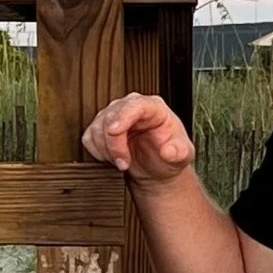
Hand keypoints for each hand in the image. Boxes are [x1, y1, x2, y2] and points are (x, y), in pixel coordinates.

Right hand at [81, 92, 195, 186]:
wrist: (158, 167)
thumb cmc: (169, 155)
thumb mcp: (182, 156)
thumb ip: (179, 152)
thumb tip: (169, 151)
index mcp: (154, 108)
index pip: (135, 104)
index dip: (122, 116)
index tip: (115, 131)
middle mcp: (132, 107)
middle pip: (111, 117)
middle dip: (114, 145)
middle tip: (124, 163)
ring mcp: (115, 116)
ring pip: (98, 128)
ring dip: (106, 150)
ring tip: (122, 162)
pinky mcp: (102, 127)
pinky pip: (89, 137)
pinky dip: (97, 151)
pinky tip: (111, 158)